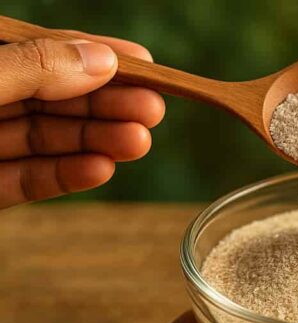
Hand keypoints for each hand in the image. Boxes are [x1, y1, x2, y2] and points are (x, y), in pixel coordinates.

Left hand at [0, 32, 164, 208]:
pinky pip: (28, 180)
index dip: (96, 55)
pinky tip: (102, 170)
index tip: (145, 63)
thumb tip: (99, 60)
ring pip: (47, 140)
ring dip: (97, 142)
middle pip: (54, 98)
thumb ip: (31, 69)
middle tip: (153, 111)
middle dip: (107, 105)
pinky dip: (67, 176)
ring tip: (138, 143)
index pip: (45, 51)